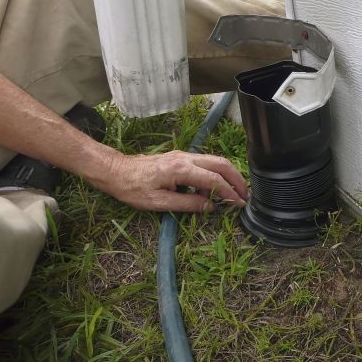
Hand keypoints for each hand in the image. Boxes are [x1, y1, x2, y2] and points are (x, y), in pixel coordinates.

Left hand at [92, 150, 248, 211]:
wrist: (116, 172)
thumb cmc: (133, 189)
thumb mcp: (159, 202)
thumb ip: (187, 204)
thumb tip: (210, 206)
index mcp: (180, 169)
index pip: (213, 179)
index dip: (228, 192)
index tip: (238, 203)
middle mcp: (185, 158)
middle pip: (220, 163)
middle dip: (236, 179)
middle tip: (245, 195)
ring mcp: (184, 155)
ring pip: (215, 161)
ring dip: (228, 175)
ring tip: (233, 193)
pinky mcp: (181, 157)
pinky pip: (205, 163)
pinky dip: (216, 174)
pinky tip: (212, 189)